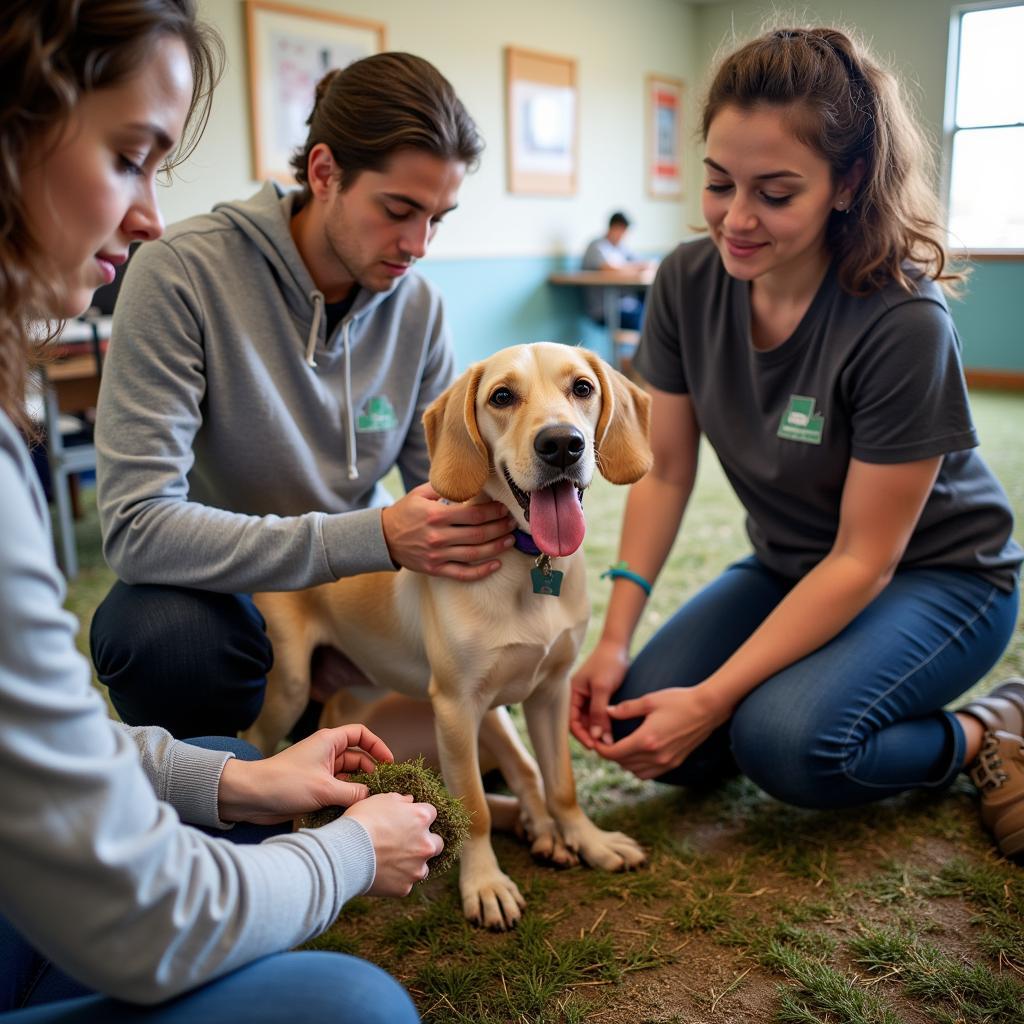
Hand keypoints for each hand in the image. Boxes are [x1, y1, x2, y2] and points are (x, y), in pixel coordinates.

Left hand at [218, 725, 393, 824]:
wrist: (250, 797)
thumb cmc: (284, 784)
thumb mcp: (324, 789)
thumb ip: (354, 794)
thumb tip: (374, 799)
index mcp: (329, 741)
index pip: (361, 734)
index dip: (377, 746)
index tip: (389, 763)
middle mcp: (326, 753)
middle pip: (358, 758)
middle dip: (371, 773)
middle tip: (382, 791)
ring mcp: (320, 771)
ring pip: (349, 777)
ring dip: (358, 789)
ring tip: (370, 804)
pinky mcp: (314, 788)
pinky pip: (338, 790)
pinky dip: (346, 799)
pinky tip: (352, 812)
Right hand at [343, 792, 442, 895]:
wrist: (345, 853)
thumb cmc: (361, 821)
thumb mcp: (379, 800)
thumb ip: (399, 800)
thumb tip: (409, 801)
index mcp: (421, 818)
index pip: (431, 813)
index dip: (418, 816)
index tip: (408, 819)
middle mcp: (426, 844)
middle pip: (437, 843)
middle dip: (426, 842)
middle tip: (407, 842)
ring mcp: (416, 868)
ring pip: (423, 867)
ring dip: (413, 864)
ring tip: (391, 861)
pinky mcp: (405, 888)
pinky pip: (405, 883)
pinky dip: (397, 879)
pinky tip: (381, 874)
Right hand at [381, 482, 514, 580]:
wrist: (382, 538)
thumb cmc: (404, 512)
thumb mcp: (420, 494)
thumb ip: (443, 488)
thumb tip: (468, 481)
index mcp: (436, 515)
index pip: (473, 514)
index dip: (493, 512)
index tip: (504, 508)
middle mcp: (438, 537)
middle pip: (478, 534)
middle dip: (499, 528)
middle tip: (512, 523)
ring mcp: (437, 555)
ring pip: (474, 554)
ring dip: (496, 547)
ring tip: (510, 540)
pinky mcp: (435, 569)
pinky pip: (462, 574)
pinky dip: (481, 571)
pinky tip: (496, 565)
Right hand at [570, 639, 629, 747]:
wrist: (618, 645)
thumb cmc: (608, 663)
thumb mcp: (602, 688)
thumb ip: (598, 712)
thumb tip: (597, 737)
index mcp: (572, 693)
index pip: (572, 721)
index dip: (581, 735)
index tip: (593, 746)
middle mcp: (578, 696)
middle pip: (581, 723)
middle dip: (590, 735)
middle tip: (604, 747)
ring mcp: (589, 696)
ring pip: (591, 720)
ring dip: (598, 731)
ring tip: (610, 742)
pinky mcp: (599, 696)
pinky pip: (599, 714)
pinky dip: (604, 723)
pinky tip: (613, 731)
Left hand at [594, 685, 729, 779]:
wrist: (708, 709)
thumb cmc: (678, 700)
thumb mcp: (649, 700)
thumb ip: (626, 709)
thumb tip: (606, 712)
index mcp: (646, 740)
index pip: (615, 753)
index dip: (601, 750)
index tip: (595, 742)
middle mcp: (656, 756)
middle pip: (623, 764)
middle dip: (611, 755)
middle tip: (604, 743)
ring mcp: (667, 762)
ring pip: (636, 772)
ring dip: (625, 763)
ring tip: (620, 748)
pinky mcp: (675, 763)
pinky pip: (650, 774)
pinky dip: (639, 768)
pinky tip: (637, 754)